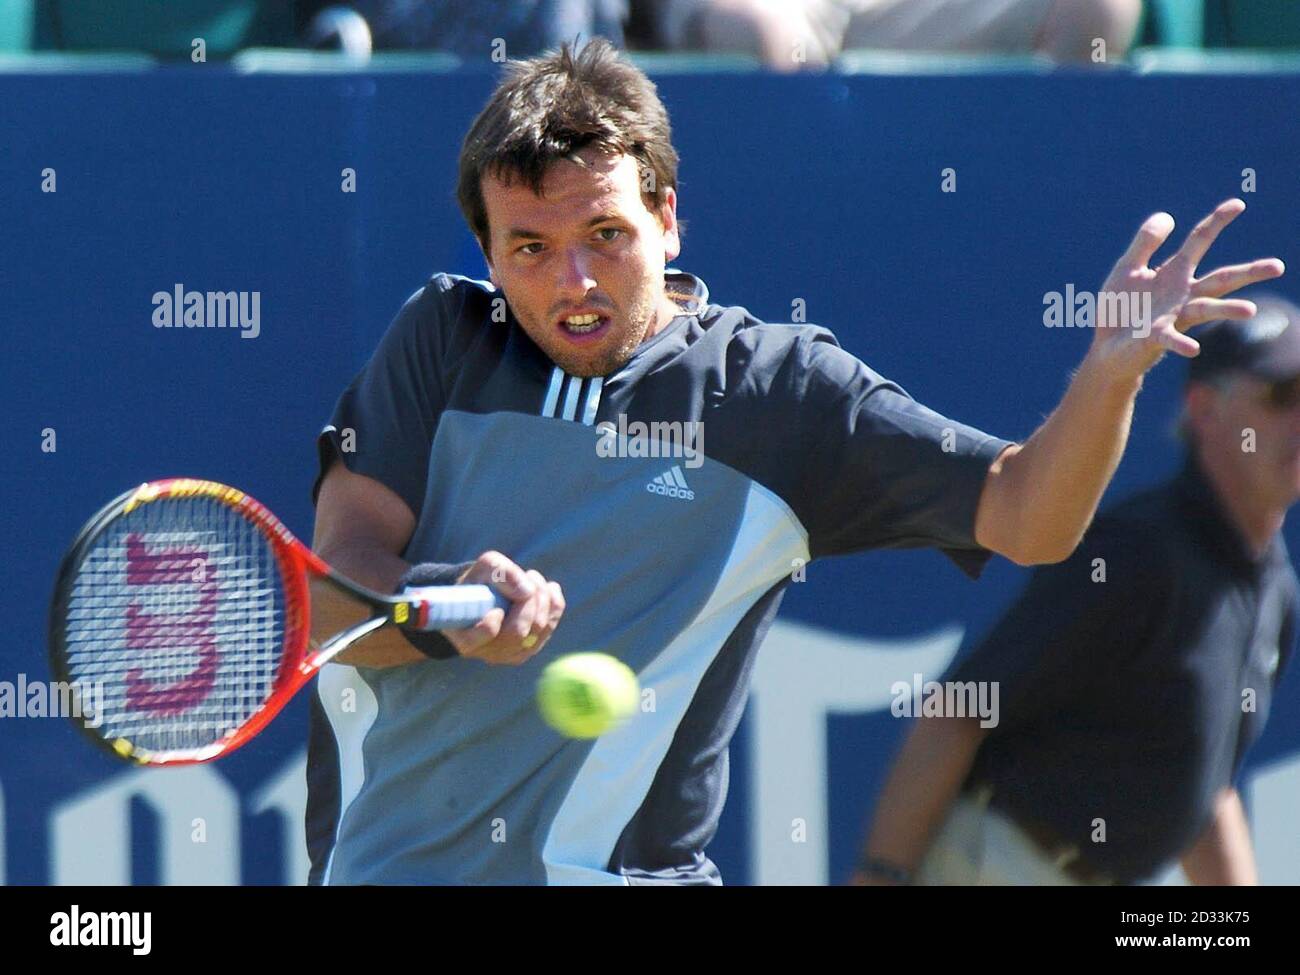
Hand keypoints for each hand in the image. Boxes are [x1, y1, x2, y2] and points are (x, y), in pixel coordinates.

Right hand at [443, 551, 564, 664]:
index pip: (480, 639)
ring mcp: (509, 654)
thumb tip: (527, 592)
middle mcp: (486, 651)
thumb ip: (501, 574)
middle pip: (516, 631)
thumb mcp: (485, 567)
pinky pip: (550, 626)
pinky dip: (552, 604)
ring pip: (537, 629)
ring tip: (533, 578)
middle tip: (528, 575)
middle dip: (528, 599)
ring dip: (542, 597)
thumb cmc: (482, 581)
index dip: (490, 625)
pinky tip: (547, 589)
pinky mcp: (529, 649)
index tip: (495, 609)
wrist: (486, 596)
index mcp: (465, 637)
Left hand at [1087, 198, 1283, 381]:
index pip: (1199, 241)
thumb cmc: (1120, 307)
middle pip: (1220, 279)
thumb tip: (1168, 216)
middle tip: (1278, 266)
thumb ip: (1145, 242)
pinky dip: (1181, 342)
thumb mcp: (1127, 267)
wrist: (1105, 346)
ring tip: (1250, 310)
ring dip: (1226, 309)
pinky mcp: (1155, 337)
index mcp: (1174, 272)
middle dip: (1248, 272)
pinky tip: (1193, 349)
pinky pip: (1171, 339)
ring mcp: (1172, 317)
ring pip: (1205, 309)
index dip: (1217, 221)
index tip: (1238, 203)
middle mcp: (1181, 294)